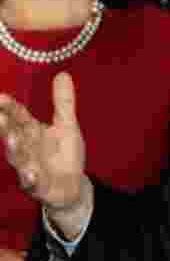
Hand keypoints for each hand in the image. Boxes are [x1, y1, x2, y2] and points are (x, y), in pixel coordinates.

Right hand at [0, 72, 86, 211]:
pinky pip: (32, 183)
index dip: (10, 107)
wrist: (72, 186)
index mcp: (31, 131)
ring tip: (13, 139)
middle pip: (12, 135)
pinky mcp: (38, 186)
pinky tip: (30, 173)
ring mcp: (29, 167)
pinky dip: (30, 178)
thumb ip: (63, 102)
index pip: (18, 116)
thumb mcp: (67, 125)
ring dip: (14, 149)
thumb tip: (63, 74)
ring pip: (18, 158)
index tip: (0, 96)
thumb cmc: (64, 153)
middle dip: (4, 126)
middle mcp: (26, 148)